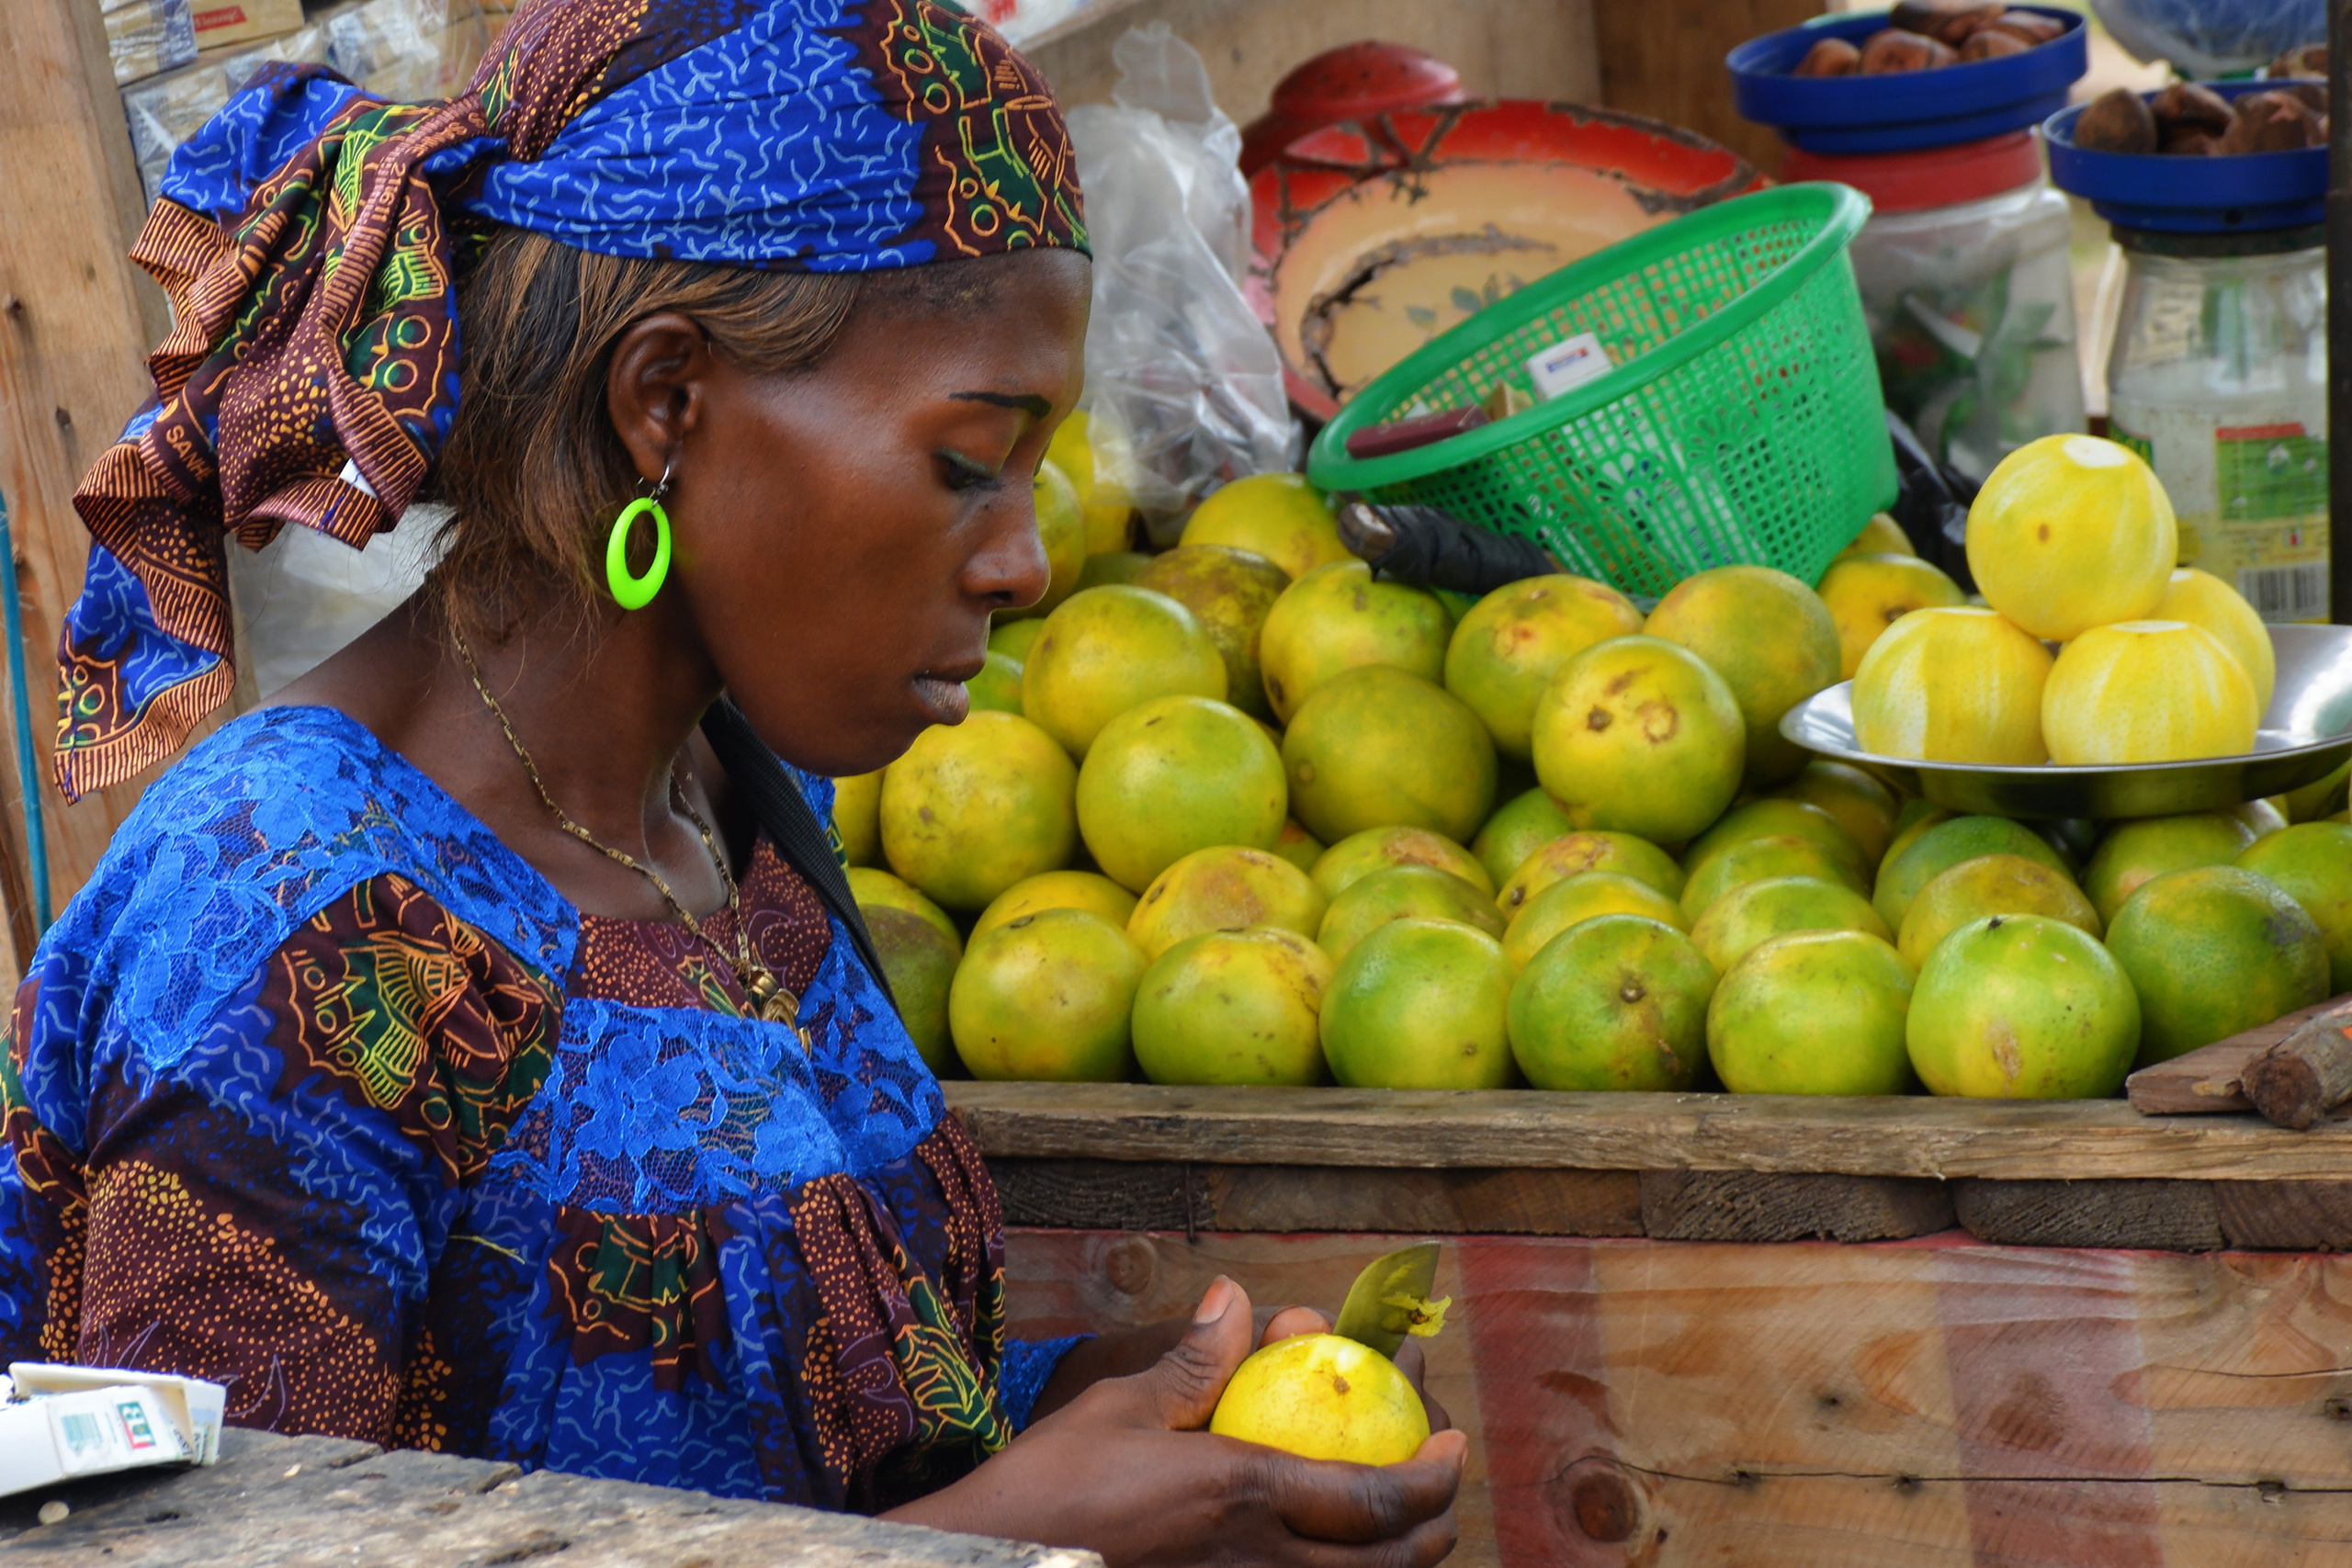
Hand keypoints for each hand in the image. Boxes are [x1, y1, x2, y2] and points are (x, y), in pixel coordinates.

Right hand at [886, 1277, 1466, 1566]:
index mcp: (1245, 1495)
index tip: (1453, 1445)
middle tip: (1437, 1497)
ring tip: (1395, 1535)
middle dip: (1431, 1532)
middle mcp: (1260, 1565)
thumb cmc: (1050, 1490)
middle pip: (1387, 1565)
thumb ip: (1193, 1365)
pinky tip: (1318, 1558)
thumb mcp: (1119, 1412)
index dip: (1431, 1477)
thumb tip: (1235, 1297)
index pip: (1375, 1497)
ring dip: (1391, 1567)